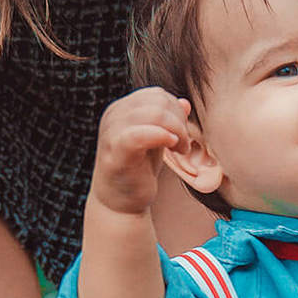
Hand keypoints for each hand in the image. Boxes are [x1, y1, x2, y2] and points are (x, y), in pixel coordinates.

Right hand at [90, 88, 192, 217]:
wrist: (120, 203)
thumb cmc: (138, 171)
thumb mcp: (156, 141)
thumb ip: (167, 121)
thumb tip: (185, 103)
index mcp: (123, 109)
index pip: (157, 94)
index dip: (177, 111)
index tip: (182, 135)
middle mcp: (114, 115)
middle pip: (158, 101)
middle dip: (179, 122)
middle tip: (184, 145)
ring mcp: (112, 131)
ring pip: (154, 114)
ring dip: (176, 131)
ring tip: (180, 150)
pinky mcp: (115, 151)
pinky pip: (140, 133)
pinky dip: (162, 137)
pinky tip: (172, 148)